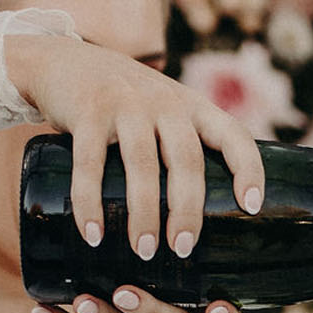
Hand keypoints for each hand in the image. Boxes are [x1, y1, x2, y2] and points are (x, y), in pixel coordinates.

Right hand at [4, 32, 264, 255]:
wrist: (61, 60)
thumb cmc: (124, 104)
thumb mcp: (164, 112)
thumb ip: (182, 148)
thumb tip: (201, 221)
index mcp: (193, 107)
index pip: (233, 136)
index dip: (248, 169)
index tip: (252, 207)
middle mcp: (165, 103)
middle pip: (187, 160)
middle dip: (188, 210)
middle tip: (183, 250)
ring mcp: (126, 104)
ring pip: (143, 165)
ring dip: (145, 214)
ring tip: (145, 251)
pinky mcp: (87, 111)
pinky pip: (91, 163)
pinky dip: (90, 202)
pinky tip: (93, 234)